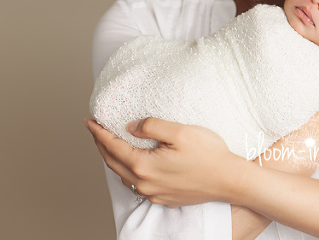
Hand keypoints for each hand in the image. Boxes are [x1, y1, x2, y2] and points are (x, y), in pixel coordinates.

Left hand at [85, 117, 243, 207]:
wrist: (228, 180)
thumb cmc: (209, 155)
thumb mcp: (180, 131)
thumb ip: (152, 126)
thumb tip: (131, 127)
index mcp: (145, 165)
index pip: (112, 147)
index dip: (99, 133)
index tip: (90, 122)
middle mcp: (144, 183)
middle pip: (113, 163)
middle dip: (101, 145)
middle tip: (96, 130)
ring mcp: (153, 193)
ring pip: (123, 175)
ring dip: (114, 159)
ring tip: (111, 144)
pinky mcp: (163, 197)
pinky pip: (138, 184)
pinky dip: (129, 171)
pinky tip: (135, 163)